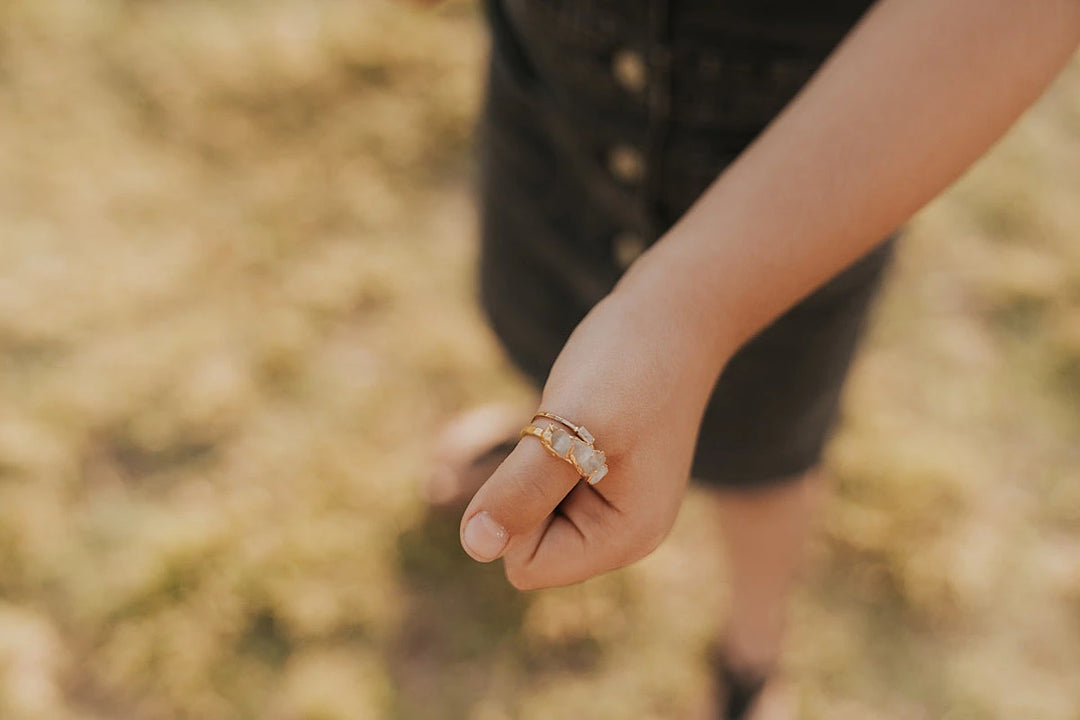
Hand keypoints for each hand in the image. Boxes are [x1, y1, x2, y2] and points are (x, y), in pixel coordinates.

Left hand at [459, 277, 729, 588]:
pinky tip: (579, 424)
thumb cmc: (627, 364)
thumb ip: (522, 489)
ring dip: (534, 467)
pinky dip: (545, 454)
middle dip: (526, 489)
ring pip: (531, 515)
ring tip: (577, 426)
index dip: (516, 510)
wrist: (674, 316)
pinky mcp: (602, 482)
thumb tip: (476, 547)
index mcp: (625, 538)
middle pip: (528, 546)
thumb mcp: (568, 424)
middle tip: (566, 433)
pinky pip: (544, 488)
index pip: (527, 566)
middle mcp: (624, 535)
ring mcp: (615, 510)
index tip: (551, 455)